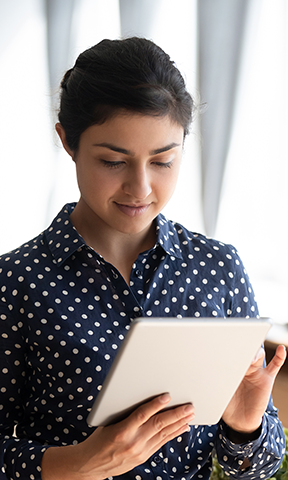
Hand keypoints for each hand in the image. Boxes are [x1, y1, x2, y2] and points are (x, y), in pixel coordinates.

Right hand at [41, 393, 194, 479]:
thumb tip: (143, 398)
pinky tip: (182, 427)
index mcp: (121, 430)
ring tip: (190, 414)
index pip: (142, 414)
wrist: (91, 465)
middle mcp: (132, 442)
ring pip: (163, 434)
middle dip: (176, 414)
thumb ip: (126, 412)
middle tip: (189, 406)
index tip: (167, 396)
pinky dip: (173, 434)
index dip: (156, 404)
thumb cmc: (98, 439)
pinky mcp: (143, 458)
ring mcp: (139, 452)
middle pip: (158, 425)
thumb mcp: (107, 421)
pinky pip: (161, 443)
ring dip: (179, 423)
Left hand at [222, 344, 286, 433]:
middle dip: (243, 348)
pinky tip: (281, 349)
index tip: (226, 348)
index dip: (229, 349)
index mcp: (230, 366)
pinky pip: (275, 365)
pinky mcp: (267, 379)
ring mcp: (256, 371)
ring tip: (253, 358)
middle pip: (245, 350)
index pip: (230, 352)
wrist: (240, 420)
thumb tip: (212, 371)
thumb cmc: (227, 404)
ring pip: (258, 355)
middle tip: (239, 350)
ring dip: (256, 353)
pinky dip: (279, 357)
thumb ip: (219, 380)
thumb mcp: (220, 390)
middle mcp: (244, 366)